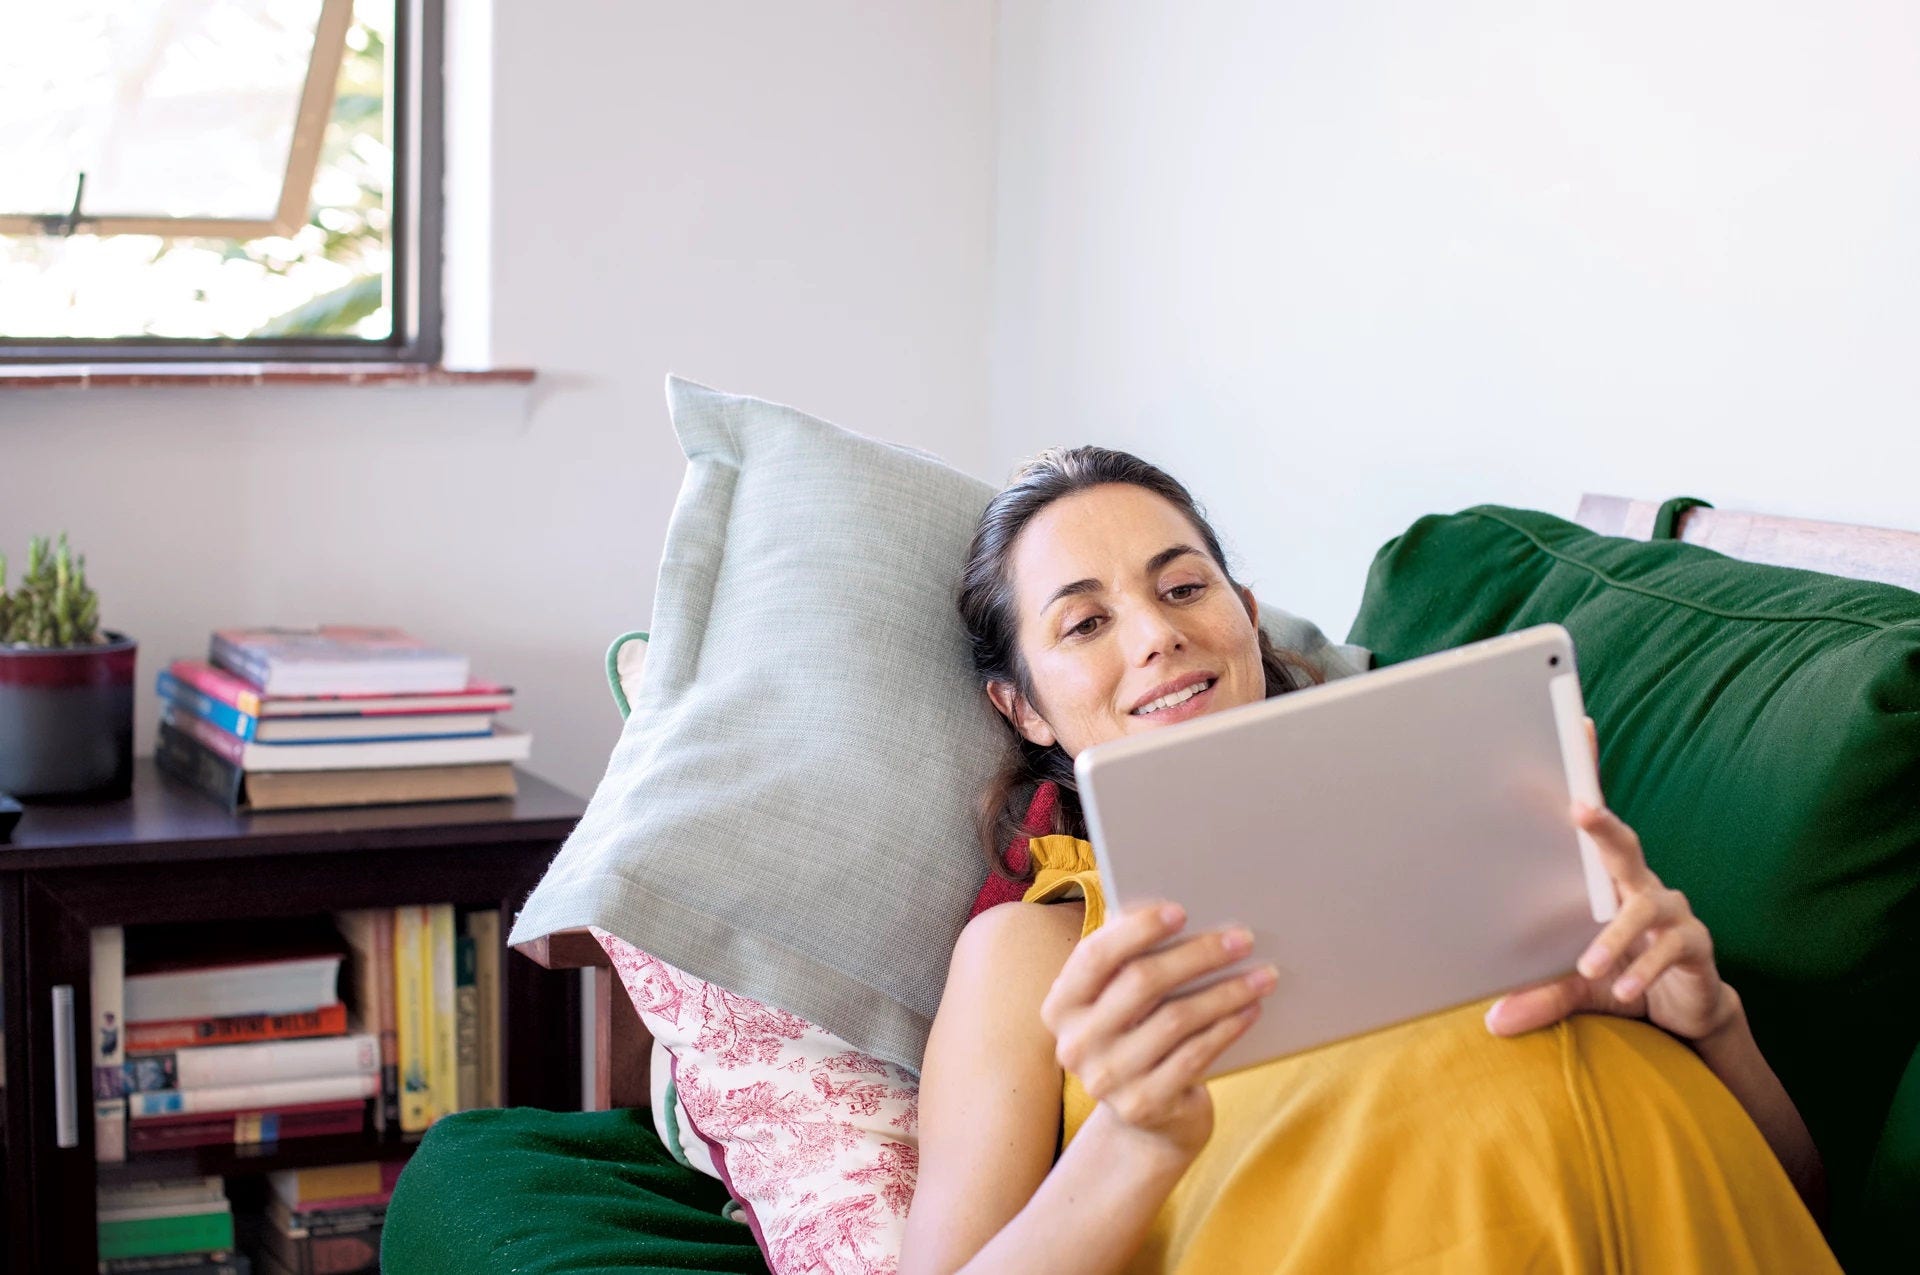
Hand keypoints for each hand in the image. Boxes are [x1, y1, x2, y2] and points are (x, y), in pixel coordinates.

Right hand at [1041, 901, 1276, 1157]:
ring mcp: (1107, 1079)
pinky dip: (1227, 1028)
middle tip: (1242, 938)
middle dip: (1198, 954)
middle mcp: (1075, 1044)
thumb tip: (1172, 909)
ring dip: (1226, 992)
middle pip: (1142, 982)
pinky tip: (1250, 1010)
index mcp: (1061, 1005)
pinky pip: (1195, 1056)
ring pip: (1176, 1019)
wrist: (1144, 1120)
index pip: (1094, 956)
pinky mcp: (1142, 1105)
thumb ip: (1128, 960)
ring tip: (1263, 974)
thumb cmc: (1136, 1036)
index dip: (1137, 929)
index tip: (1181, 910)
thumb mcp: (1118, 1002)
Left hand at [1485, 718, 1739, 1042]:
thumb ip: (1539, 999)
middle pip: (1624, 845)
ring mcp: (1673, 911)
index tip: (1578, 725)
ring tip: (1591, 966)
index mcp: (1609, 878)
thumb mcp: (1574, 989)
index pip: (1597, 820)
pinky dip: (1643, 968)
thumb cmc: (1619, 979)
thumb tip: (1492, 1025)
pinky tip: (1624, 988)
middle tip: (1580, 809)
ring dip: (1615, 938)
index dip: (1589, 771)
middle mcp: (1643, 884)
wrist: (1683, 1014)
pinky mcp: (1695, 946)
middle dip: (1602, 824)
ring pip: (1644, 908)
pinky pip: (1670, 949)